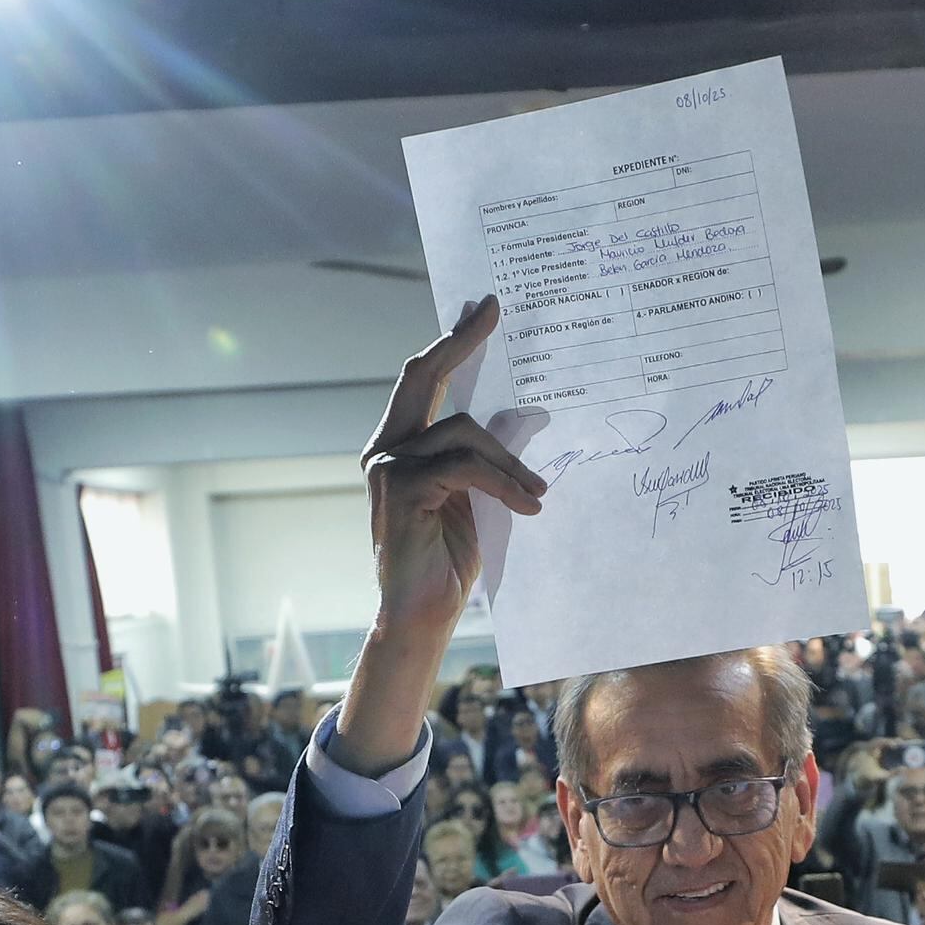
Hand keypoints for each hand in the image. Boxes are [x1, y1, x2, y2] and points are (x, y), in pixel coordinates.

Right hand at [363, 299, 545, 643]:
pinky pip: (466, 466)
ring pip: (464, 431)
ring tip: (537, 493)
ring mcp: (388, 465)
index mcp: (403, 446)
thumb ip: (492, 456)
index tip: (483, 310)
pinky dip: (502, 483)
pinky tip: (527, 505)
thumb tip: (527, 415)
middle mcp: (388, 448)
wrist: (424, 613)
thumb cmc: (450, 559)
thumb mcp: (482, 497)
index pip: (427, 381)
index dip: (454, 343)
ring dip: (509, 461)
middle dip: (460, 341)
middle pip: (424, 376)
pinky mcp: (400, 486)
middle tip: (492, 312)